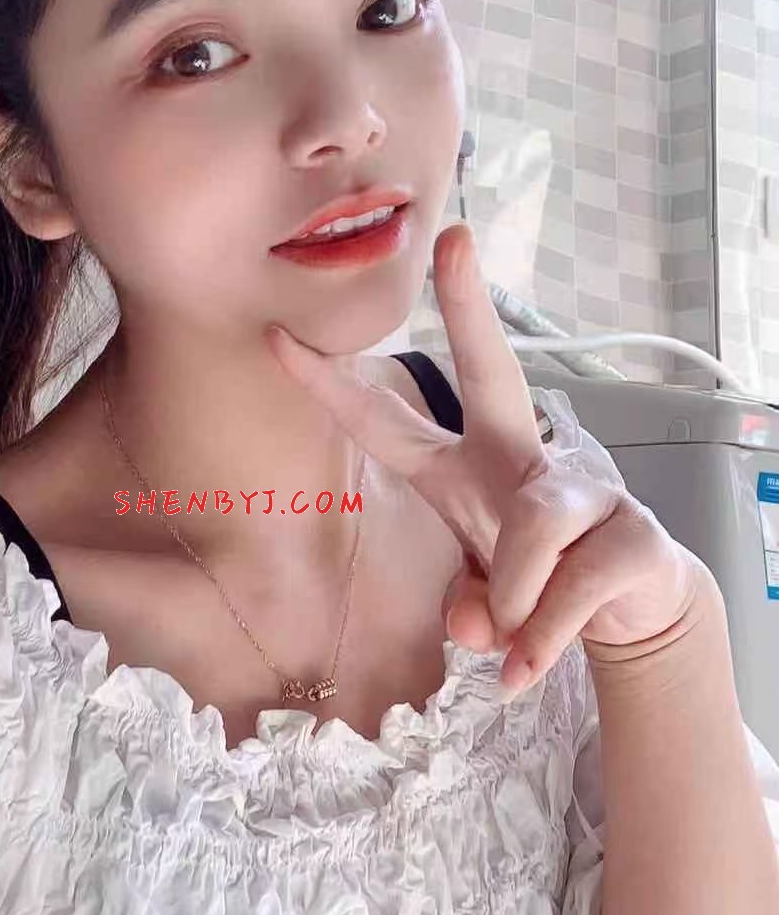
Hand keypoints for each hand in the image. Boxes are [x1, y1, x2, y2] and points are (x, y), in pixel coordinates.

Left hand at [266, 222, 697, 694]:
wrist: (635, 609)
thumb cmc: (542, 583)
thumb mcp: (486, 601)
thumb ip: (469, 609)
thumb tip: (477, 631)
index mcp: (466, 469)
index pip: (388, 425)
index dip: (333, 390)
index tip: (280, 336)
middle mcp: (522, 459)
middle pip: (493, 373)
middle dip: (472, 309)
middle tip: (455, 243)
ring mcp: (584, 487)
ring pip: (535, 526)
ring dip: (516, 597)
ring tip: (512, 649)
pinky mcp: (631, 532)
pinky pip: (572, 588)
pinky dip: (544, 640)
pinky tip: (525, 672)